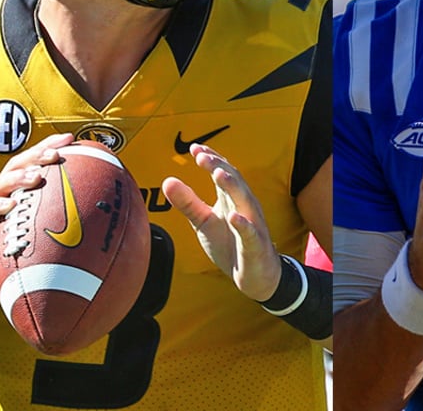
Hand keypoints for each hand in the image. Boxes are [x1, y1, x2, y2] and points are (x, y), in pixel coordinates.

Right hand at [0, 133, 70, 318]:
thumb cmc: (15, 244)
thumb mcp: (40, 228)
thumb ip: (62, 218)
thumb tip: (102, 218)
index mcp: (20, 188)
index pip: (35, 160)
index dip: (50, 145)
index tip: (72, 138)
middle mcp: (5, 192)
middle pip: (19, 165)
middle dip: (37, 155)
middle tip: (56, 153)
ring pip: (3, 183)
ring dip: (20, 177)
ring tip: (37, 176)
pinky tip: (11, 205)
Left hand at [162, 144, 281, 301]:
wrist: (254, 274)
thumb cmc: (230, 244)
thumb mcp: (204, 222)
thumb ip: (188, 202)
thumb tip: (167, 180)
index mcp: (232, 198)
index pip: (223, 172)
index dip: (211, 159)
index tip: (194, 148)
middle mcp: (245, 206)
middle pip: (234, 181)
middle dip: (219, 167)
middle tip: (202, 156)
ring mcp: (252, 224)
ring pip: (244, 201)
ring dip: (233, 187)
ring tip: (219, 174)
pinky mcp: (255, 244)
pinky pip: (250, 233)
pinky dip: (243, 224)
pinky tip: (234, 217)